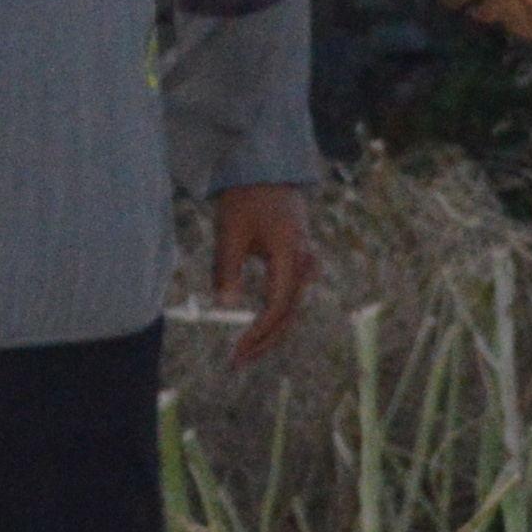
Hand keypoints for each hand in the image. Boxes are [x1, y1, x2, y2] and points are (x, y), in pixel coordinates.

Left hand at [213, 181, 318, 361]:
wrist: (266, 169)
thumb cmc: (246, 198)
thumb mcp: (230, 232)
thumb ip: (227, 268)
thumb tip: (226, 305)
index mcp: (291, 257)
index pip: (278, 308)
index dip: (258, 334)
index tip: (237, 351)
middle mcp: (304, 263)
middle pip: (288, 314)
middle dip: (264, 342)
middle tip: (237, 363)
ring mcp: (305, 261)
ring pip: (291, 307)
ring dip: (270, 332)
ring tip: (245, 352)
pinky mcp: (298, 259)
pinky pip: (291, 295)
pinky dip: (275, 315)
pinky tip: (258, 329)